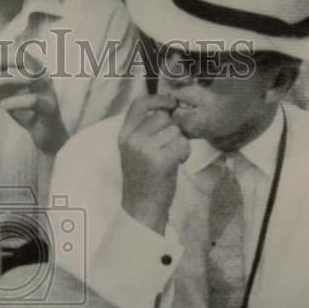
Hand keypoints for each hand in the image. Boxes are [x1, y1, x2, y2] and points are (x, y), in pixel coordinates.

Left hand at [0, 50, 68, 154]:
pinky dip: (17, 102)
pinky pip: (34, 101)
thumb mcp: (8, 91)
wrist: (44, 133)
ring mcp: (48, 90)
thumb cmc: (24, 109)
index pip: (14, 51)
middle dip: (0, 59)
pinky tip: (2, 105)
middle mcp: (42, 74)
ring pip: (29, 77)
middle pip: (23, 58)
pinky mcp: (50, 107)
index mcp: (33, 67)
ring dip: (7, 78)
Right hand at [118, 94, 189, 233]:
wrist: (141, 208)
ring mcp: (145, 150)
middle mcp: (132, 140)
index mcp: (124, 135)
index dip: (158, 99)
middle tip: (171, 146)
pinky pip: (182, 144)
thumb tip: (168, 108)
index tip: (171, 103)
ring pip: (175, 131)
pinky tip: (177, 163)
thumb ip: (145, 130)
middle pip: (163, 117)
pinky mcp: (160, 161)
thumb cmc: (143, 179)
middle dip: (174, 128)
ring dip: (180, 142)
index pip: (139, 104)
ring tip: (172, 157)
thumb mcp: (135, 151)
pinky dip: (185, 153)